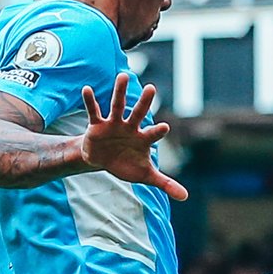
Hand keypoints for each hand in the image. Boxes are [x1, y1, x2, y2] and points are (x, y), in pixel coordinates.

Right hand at [77, 75, 183, 198]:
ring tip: (123, 76)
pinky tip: (87, 89)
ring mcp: (114, 124)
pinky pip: (94, 111)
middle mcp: (130, 128)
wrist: (103, 161)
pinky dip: (90, 101)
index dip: (158, 131)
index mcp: (143, 139)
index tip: (165, 127)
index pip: (153, 134)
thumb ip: (166, 183)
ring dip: (119, 92)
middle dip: (144, 102)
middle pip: (138, 113)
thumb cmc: (127, 164)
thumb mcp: (146, 176)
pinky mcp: (97, 125)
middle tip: (151, 88)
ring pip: (117, 106)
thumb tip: (186, 197)